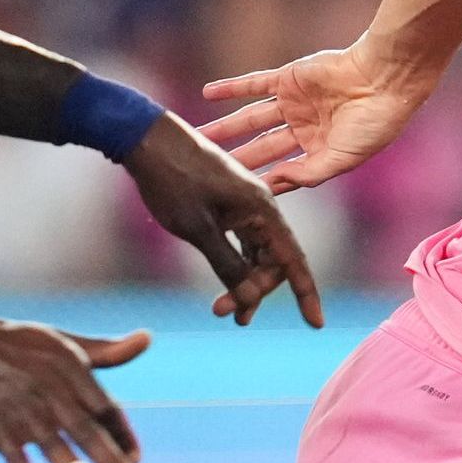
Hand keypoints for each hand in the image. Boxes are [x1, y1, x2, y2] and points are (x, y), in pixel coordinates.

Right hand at [0, 255, 152, 462]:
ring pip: (55, 448)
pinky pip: (16, 460)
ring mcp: (20, 412)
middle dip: (111, 462)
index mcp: (71, 369)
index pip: (107, 409)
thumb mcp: (59, 341)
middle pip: (88, 432)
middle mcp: (50, 391)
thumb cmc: (10, 343)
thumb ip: (104, 351)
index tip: (136, 459)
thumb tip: (148, 338)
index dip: (124, 436)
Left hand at [123, 111, 324, 326]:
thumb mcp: (198, 229)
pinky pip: (242, 241)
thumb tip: (249, 299)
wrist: (145, 138)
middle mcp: (260, 206)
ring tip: (223, 310)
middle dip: (255, 291)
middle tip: (224, 314)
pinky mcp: (226, 204)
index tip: (316, 324)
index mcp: (262, 209)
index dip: (306, 294)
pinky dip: (235, 264)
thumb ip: (227, 265)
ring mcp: (243, 204)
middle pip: (273, 260)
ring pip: (256, 253)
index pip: (294, 260)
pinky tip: (225, 280)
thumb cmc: (172, 180)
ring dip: (243, 282)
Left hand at [202, 40, 434, 197]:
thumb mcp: (344, 157)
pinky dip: (231, 88)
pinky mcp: (289, 78)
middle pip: (261, 147)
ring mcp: (294, 103)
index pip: (283, 171)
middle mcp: (304, 129)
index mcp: (320, 151)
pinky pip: (254, 83)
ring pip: (251, 118)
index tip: (235, 196)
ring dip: (225, 127)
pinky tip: (208, 93)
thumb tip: (276, 181)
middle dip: (235, 158)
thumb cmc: (375, 122)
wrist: (386, 78)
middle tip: (205, 169)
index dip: (261, 182)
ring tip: (199, 136)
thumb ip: (310, 172)